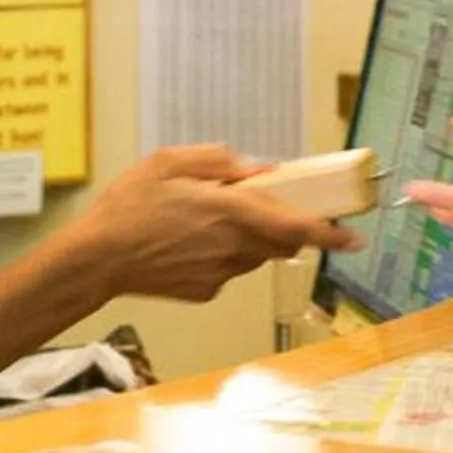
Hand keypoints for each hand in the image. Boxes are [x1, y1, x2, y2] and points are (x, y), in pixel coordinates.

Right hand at [64, 144, 358, 302]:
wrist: (97, 258)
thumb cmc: (129, 206)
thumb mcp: (170, 161)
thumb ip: (220, 160)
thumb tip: (258, 169)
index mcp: (229, 211)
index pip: (296, 227)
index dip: (330, 234)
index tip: (355, 238)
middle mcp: (232, 246)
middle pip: (280, 240)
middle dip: (281, 224)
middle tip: (258, 206)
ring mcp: (221, 274)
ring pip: (255, 254)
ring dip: (248, 237)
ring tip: (203, 221)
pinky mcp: (206, 291)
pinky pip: (230, 268)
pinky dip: (222, 254)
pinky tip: (187, 243)